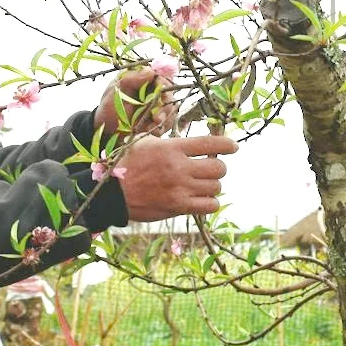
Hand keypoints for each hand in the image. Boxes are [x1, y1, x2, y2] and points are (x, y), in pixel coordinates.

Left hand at [93, 68, 175, 137]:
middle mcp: (152, 90)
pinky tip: (148, 131)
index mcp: (141, 78)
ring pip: (171, 108)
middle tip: (156, 117)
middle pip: (168, 93)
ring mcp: (157, 105)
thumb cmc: (109, 108)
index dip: (162, 84)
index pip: (159, 76)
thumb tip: (150, 71)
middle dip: (165, 105)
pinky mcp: (160, 119)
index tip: (161, 93)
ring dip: (164, 118)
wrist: (107, 131)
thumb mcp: (116, 92)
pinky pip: (168, 122)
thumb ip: (131, 80)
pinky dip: (160, 127)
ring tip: (150, 126)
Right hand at [117, 134, 237, 220]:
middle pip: (218, 167)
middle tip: (211, 168)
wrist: (111, 192)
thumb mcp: (146, 142)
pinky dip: (210, 202)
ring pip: (216, 187)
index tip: (233, 147)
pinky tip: (201, 198)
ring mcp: (179, 189)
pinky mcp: (178, 206)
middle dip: (218, 167)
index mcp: (172, 148)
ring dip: (213, 185)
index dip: (227, 144)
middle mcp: (178, 168)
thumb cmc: (128, 163)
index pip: (210, 143)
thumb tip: (194, 139)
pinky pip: (209, 205)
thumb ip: (171, 140)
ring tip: (203, 183)